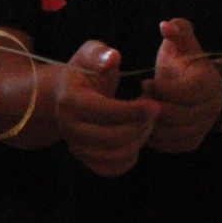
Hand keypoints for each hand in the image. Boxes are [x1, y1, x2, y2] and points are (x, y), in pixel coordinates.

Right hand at [54, 42, 158, 176]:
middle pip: (110, 138)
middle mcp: (68, 127)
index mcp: (70, 101)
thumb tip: (113, 58)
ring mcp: (75, 146)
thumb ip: (101, 53)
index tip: (156, 105)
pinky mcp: (85, 159)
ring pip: (112, 155)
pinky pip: (111, 169)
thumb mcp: (91, 54)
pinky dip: (129, 158)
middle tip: (154, 113)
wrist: (66, 95)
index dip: (133, 111)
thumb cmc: (85, 71)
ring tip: (145, 124)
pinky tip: (136, 139)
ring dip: (137, 141)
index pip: (104, 112)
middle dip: (139, 127)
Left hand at [140, 19, 221, 151]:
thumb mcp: (184, 44)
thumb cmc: (186, 63)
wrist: (202, 91)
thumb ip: (178, 31)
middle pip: (176, 115)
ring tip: (137, 110)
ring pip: (171, 132)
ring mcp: (201, 128)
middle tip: (137, 99)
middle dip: (152, 107)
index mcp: (208, 84)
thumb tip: (165, 25)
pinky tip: (141, 124)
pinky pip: (167, 145)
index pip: (184, 93)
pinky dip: (152, 137)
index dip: (161, 89)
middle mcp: (210, 109)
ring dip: (150, 123)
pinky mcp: (190, 143)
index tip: (145, 82)